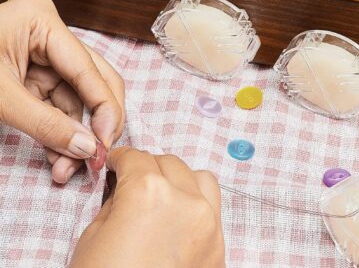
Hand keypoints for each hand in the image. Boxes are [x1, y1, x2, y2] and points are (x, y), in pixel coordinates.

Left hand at [0, 0, 124, 182]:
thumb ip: (45, 123)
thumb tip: (87, 149)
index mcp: (44, 23)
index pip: (89, 71)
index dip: (105, 110)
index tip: (106, 146)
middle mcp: (53, 38)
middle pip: (96, 82)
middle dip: (97, 123)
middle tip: (97, 156)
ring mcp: (48, 59)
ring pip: (80, 102)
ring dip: (76, 137)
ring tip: (68, 169)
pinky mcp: (39, 78)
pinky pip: (61, 109)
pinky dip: (61, 135)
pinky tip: (59, 158)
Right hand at [70, 147, 225, 267]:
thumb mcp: (94, 236)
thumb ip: (116, 201)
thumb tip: (126, 186)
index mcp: (149, 193)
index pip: (136, 157)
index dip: (121, 158)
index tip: (116, 164)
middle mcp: (185, 200)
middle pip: (168, 163)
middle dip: (148, 167)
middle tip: (133, 181)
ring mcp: (209, 223)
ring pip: (200, 178)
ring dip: (180, 179)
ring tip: (163, 194)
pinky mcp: (220, 245)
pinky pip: (213, 207)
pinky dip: (196, 201)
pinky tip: (179, 217)